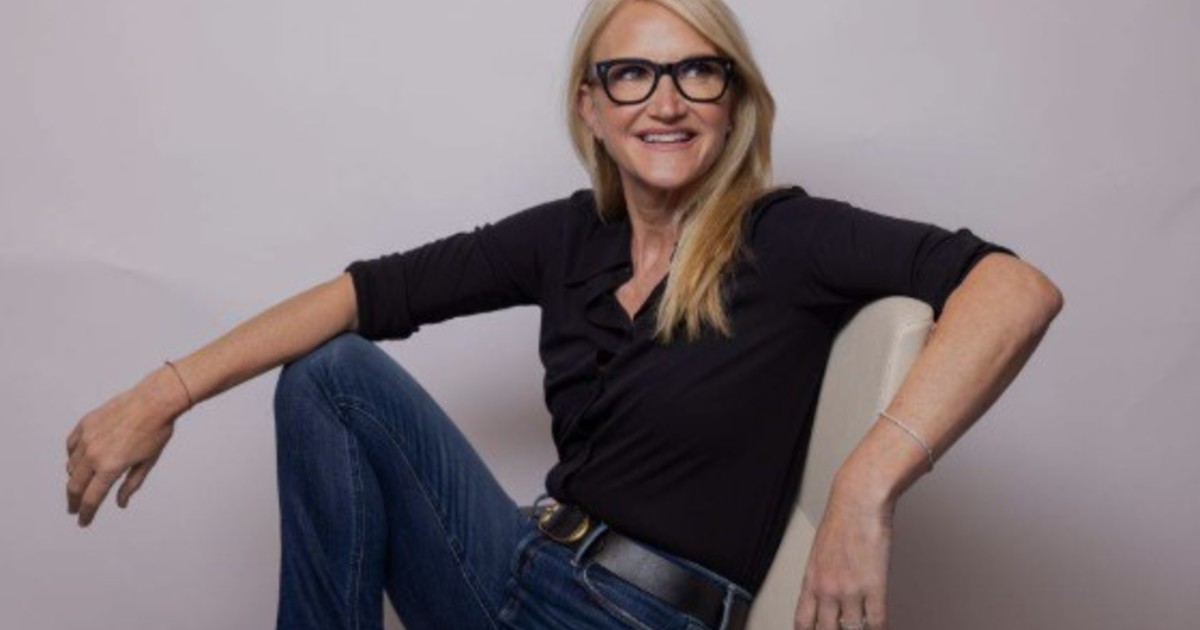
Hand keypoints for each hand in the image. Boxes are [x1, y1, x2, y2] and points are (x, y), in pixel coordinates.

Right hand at [65, 367, 185, 526]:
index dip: (86, 513)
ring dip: (74, 479)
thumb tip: (120, 503)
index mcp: (111, 466)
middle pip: (75, 486)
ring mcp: (87, 438)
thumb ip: (131, 485)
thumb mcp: (147, 462)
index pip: (92, 498)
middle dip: (74, 501)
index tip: (83, 521)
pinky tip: (80, 461)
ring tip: (83, 484)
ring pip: (71, 466)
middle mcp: (94, 453)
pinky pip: (71, 446)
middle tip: (75, 509)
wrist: (155, 400)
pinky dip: (72, 457)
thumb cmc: (156, 431)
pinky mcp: (85, 424)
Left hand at [794, 490, 894, 629]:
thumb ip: (821, 578)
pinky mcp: (874, 587)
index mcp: (811, 580)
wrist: (858, 501)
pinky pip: (875, 622)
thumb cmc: (841, 521)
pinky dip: (878, 629)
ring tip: (862, 629)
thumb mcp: (819, 553)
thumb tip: (825, 597)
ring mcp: (850, 590)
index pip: (803, 622)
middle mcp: (827, 589)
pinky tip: (880, 629)